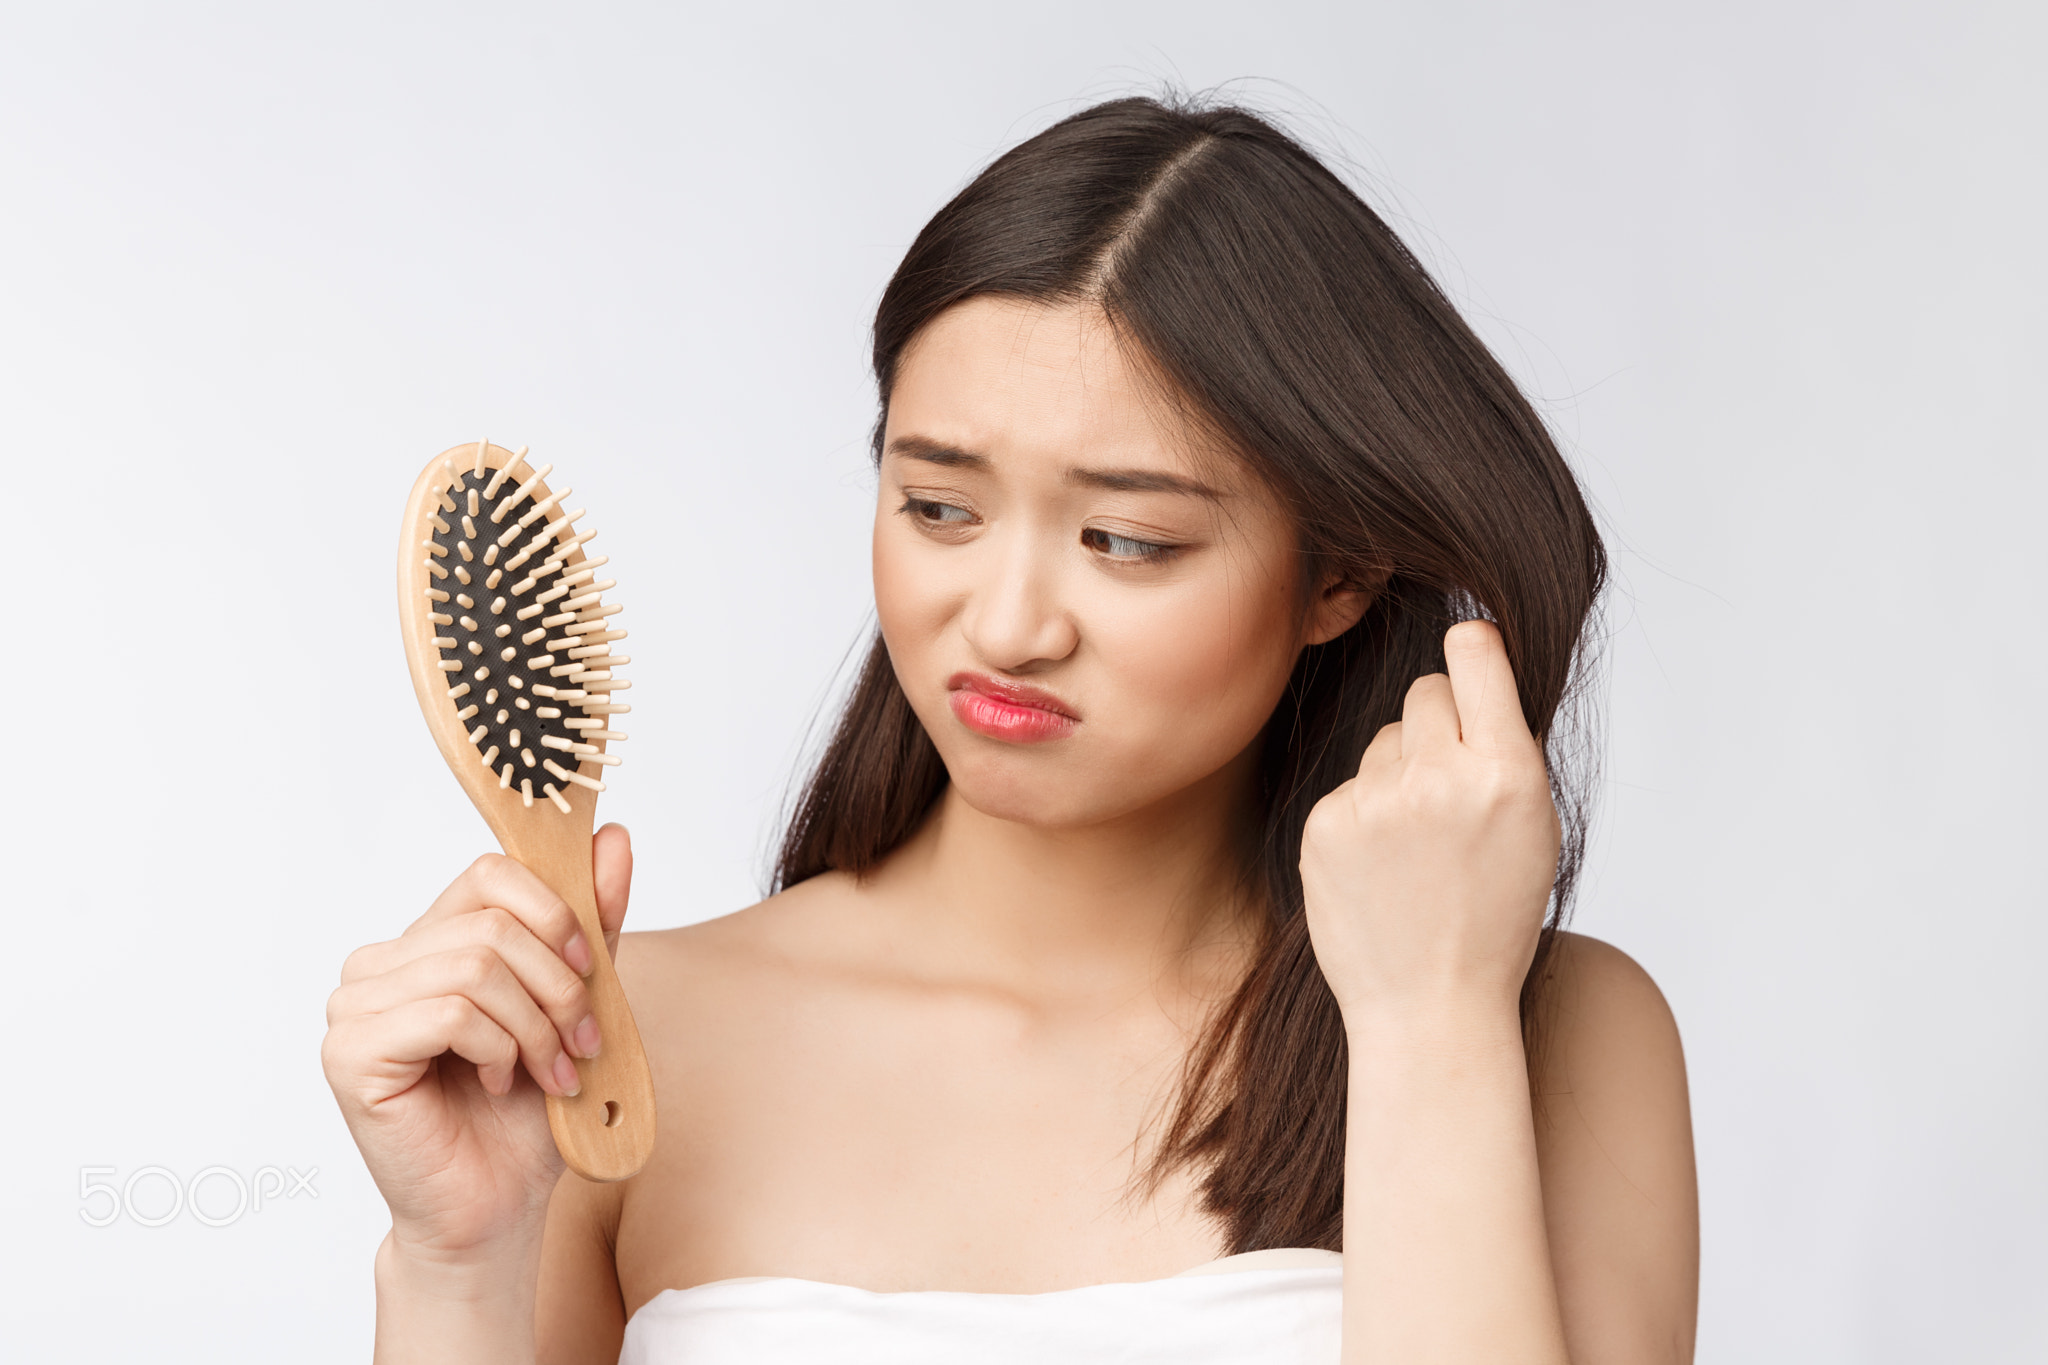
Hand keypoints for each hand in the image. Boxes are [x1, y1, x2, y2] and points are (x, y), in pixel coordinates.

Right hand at [321, 823, 633, 1262]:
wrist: (495, 1204)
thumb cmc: (524, 1111)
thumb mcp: (574, 1001)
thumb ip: (590, 922)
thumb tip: (613, 836)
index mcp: (425, 942)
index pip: (490, 874)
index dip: (555, 913)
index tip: (591, 969)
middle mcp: (378, 966)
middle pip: (492, 922)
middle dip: (559, 985)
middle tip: (582, 1042)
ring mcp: (354, 1006)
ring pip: (475, 966)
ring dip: (536, 1025)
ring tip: (548, 1070)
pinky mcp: (350, 1052)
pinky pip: (449, 1012)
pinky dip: (497, 1048)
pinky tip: (498, 1082)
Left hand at [1301, 623, 1559, 1021]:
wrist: (1431, 1007)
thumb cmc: (1491, 918)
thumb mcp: (1533, 829)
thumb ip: (1505, 749)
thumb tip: (1475, 658)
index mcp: (1509, 774)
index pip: (1475, 651)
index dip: (1472, 648)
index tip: (1468, 652)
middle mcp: (1441, 778)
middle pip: (1425, 690)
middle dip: (1438, 723)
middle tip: (1450, 787)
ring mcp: (1376, 802)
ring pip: (1384, 739)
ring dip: (1399, 773)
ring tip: (1417, 846)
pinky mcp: (1325, 824)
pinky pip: (1349, 786)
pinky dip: (1362, 816)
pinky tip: (1380, 868)